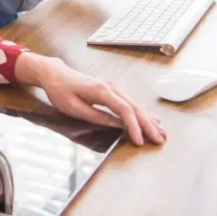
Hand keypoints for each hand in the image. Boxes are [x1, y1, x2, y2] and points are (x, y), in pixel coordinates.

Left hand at [19, 55, 164, 145]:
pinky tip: (150, 120)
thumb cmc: (60, 91)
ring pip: (135, 105)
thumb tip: (117, 125)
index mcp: (101, 91)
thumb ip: (96, 116)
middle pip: (134, 107)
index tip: (140, 141)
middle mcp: (111, 87)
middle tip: (160, 140)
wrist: (55, 73)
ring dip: (148, 119)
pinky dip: (141, 113)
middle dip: (148, 125)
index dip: (133, 127)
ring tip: (161, 132)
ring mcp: (112, 87)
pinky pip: (129, 103)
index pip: (124, 110)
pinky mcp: (111, 90)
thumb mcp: (74, 108)